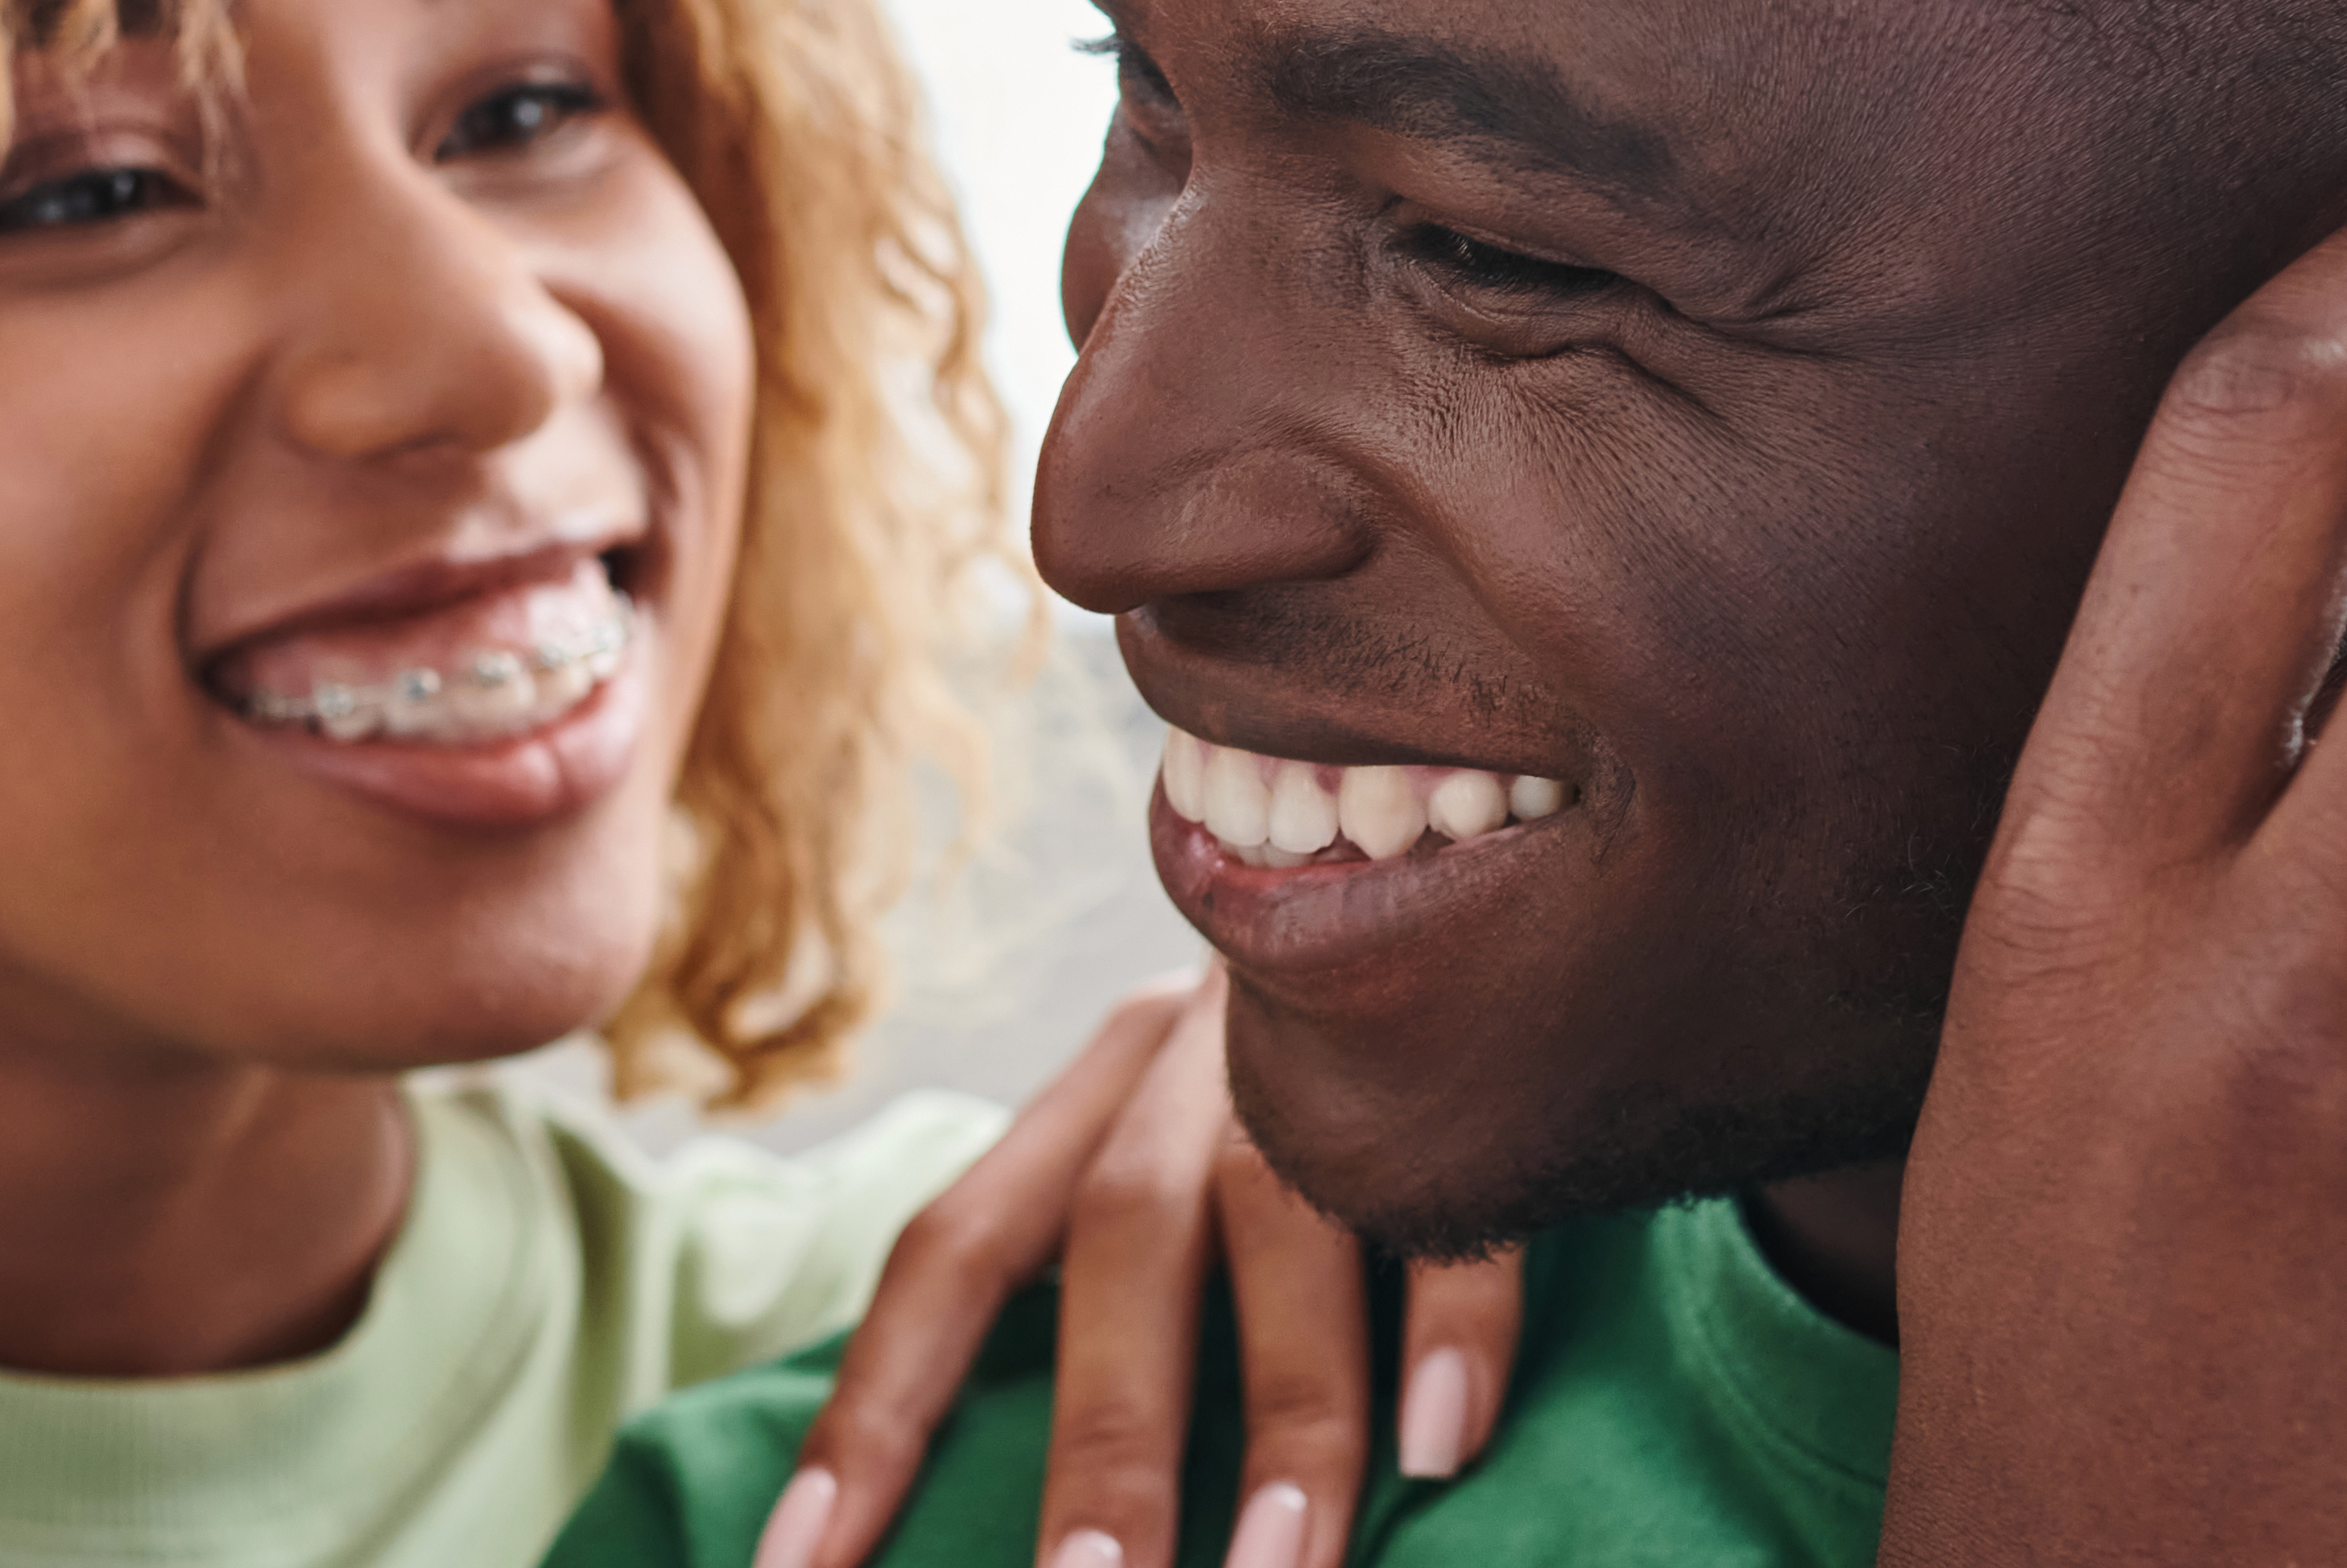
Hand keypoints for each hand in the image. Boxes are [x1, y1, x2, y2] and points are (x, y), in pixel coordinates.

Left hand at [777, 967, 1526, 1567]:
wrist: (1450, 843)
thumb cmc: (1301, 1075)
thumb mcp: (1170, 1138)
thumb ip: (1102, 1287)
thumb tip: (1057, 1504)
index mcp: (1095, 1090)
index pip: (951, 1251)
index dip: (871, 1413)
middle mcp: (1194, 1058)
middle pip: (1123, 1241)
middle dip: (1108, 1441)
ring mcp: (1336, 1054)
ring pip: (1286, 1224)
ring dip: (1286, 1420)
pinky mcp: (1475, 1062)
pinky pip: (1462, 1199)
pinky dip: (1451, 1327)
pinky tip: (1443, 1452)